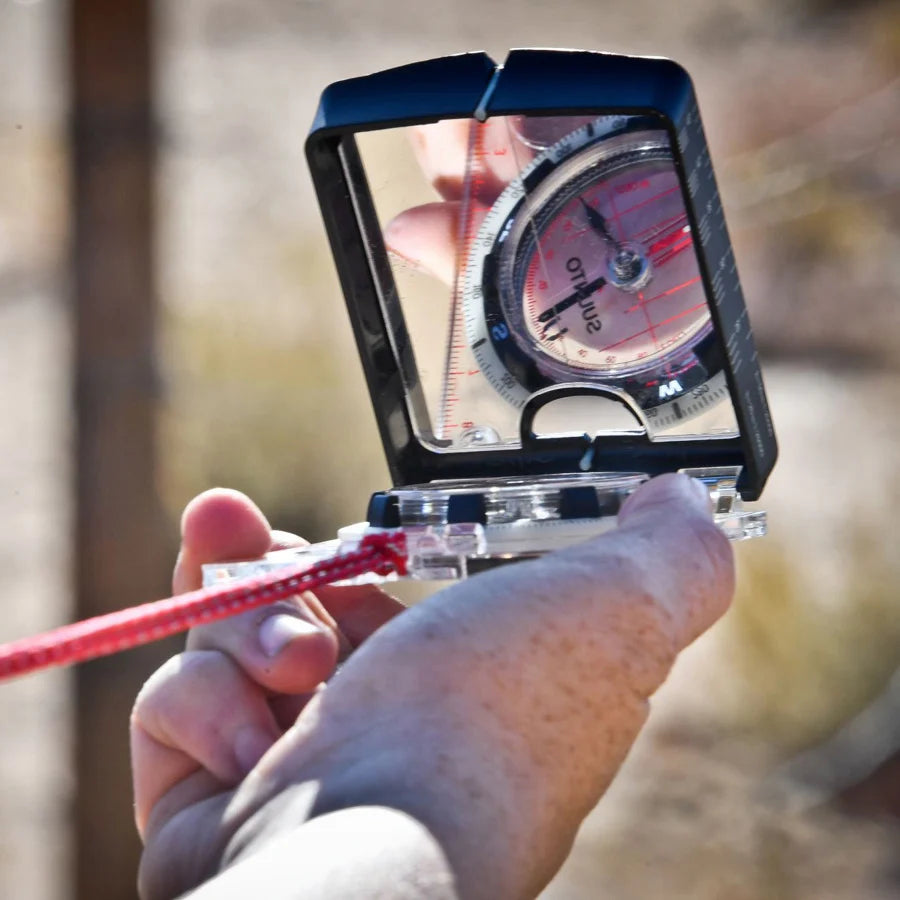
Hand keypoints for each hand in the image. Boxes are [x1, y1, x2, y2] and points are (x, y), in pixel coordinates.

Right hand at [131, 474, 732, 899]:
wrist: (370, 858)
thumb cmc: (489, 723)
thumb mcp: (610, 611)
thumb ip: (665, 557)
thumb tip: (685, 502)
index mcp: (458, 690)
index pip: (399, 604)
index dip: (365, 553)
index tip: (346, 525)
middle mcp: (379, 730)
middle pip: (296, 612)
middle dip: (263, 560)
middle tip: (224, 521)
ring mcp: (294, 768)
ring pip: (232, 643)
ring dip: (247, 630)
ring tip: (290, 665)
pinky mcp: (212, 802)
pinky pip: (177, 705)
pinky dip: (202, 706)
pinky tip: (247, 744)